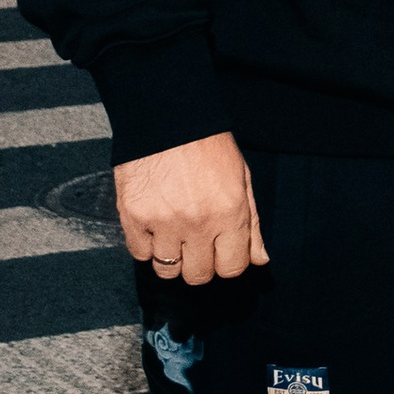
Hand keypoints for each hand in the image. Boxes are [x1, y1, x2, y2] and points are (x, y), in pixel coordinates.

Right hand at [114, 133, 267, 285]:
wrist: (166, 118)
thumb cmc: (209, 147)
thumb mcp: (242, 179)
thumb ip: (252, 224)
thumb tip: (260, 260)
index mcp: (230, 213)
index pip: (232, 268)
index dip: (227, 263)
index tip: (220, 252)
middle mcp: (198, 223)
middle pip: (199, 275)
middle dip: (200, 264)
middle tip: (196, 243)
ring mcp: (163, 223)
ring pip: (167, 270)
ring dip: (172, 257)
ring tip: (174, 233)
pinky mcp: (133, 218)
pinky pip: (140, 254)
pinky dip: (147, 245)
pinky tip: (154, 225)